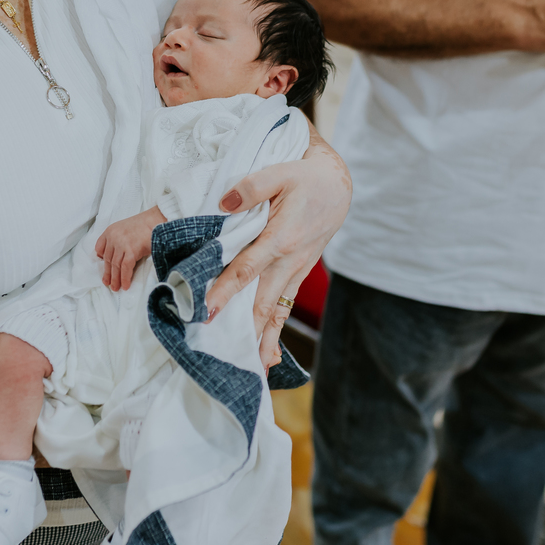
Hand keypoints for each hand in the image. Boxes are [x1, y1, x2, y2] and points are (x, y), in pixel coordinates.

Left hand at [94, 206, 165, 290]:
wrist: (157, 221)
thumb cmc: (145, 225)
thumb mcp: (126, 228)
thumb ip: (119, 239)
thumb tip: (117, 256)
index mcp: (110, 231)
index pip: (100, 246)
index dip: (101, 258)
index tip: (103, 265)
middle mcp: (113, 237)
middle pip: (108, 259)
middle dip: (108, 273)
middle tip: (108, 283)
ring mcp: (122, 244)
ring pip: (116, 265)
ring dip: (116, 279)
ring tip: (116, 288)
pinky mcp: (131, 251)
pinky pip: (125, 268)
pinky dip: (125, 278)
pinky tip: (125, 285)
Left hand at [205, 128, 349, 369]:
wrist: (337, 185)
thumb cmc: (303, 176)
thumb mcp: (277, 171)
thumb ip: (250, 188)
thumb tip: (222, 204)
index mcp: (281, 236)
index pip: (247, 269)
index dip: (226, 291)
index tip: (207, 311)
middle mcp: (290, 260)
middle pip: (263, 303)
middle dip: (245, 332)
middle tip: (225, 357)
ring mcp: (296, 271)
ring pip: (276, 312)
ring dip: (264, 342)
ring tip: (252, 372)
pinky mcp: (298, 274)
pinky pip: (285, 308)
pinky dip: (276, 333)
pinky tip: (268, 357)